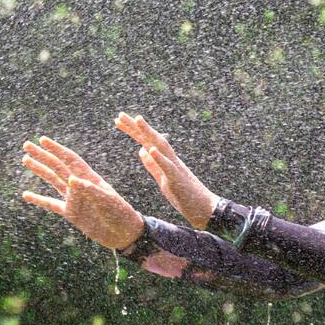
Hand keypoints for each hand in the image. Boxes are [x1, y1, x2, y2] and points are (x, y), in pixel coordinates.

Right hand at [20, 136, 144, 249]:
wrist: (123, 233)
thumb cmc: (119, 213)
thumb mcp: (107, 200)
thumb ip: (90, 190)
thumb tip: (71, 180)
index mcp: (89, 178)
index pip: (70, 159)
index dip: (56, 149)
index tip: (42, 140)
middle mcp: (80, 185)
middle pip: (58, 166)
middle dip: (43, 155)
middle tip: (27, 144)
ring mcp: (74, 198)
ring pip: (52, 180)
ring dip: (39, 170)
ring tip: (25, 159)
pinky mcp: (71, 213)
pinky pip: (51, 204)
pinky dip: (38, 199)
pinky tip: (25, 195)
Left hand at [114, 112, 218, 229]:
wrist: (206, 209)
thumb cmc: (185, 196)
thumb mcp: (163, 180)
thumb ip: (152, 165)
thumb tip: (141, 150)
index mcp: (165, 161)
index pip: (146, 142)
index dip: (133, 131)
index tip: (118, 121)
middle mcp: (171, 160)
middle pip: (152, 139)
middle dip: (136, 127)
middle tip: (120, 115)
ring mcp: (176, 168)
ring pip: (162, 147)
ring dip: (149, 133)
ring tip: (137, 120)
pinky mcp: (178, 180)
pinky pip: (168, 167)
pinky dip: (159, 158)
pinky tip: (149, 149)